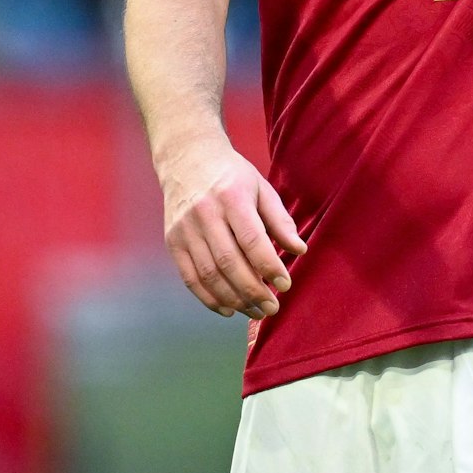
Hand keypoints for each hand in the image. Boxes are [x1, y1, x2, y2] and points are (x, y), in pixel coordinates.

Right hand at [157, 135, 305, 318]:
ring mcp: (184, 230)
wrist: (188, 160)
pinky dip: (209, 298)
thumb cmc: (233, 176)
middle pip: (228, 262)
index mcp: (232, 198)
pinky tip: (229, 310)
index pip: (252, 240)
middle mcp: (205, 215)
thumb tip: (299, 250)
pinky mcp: (172, 243)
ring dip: (233, 299)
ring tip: (255, 312)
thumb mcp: (262, 188)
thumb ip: (280, 220)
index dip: (269, 266)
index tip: (286, 284)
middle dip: (252, 290)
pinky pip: (190, 278)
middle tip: (273, 307)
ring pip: (208, 274)